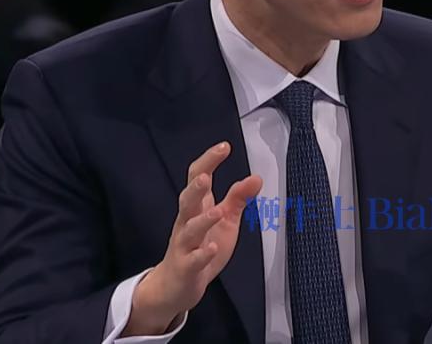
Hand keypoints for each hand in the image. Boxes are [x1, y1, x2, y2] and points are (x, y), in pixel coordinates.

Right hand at [123, 142, 262, 335]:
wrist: (176, 285)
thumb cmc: (200, 247)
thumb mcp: (225, 220)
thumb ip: (238, 198)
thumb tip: (256, 177)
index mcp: (197, 206)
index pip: (198, 177)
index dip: (209, 161)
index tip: (224, 146)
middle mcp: (187, 222)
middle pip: (186, 200)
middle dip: (195, 187)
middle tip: (206, 176)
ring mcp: (185, 245)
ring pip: (189, 229)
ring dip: (202, 220)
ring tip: (216, 211)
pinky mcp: (186, 267)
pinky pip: (192, 259)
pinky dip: (202, 254)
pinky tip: (211, 248)